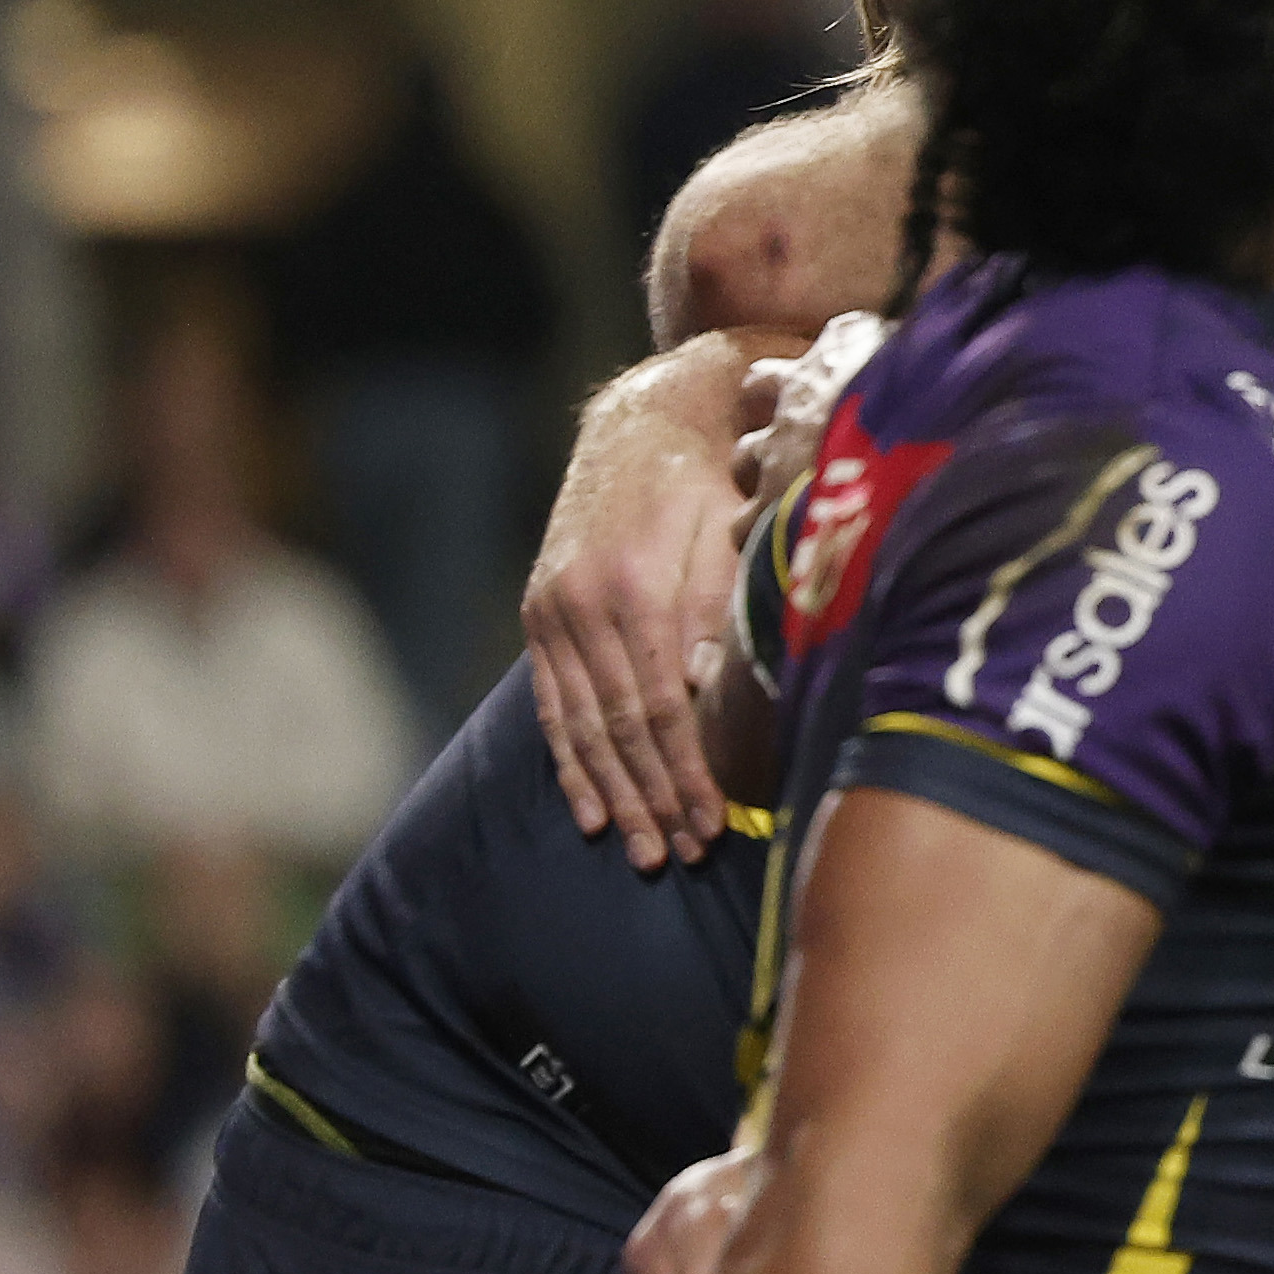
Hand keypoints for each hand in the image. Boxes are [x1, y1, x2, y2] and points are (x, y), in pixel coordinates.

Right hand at [527, 341, 787, 870]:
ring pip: (580, 725)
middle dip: (653, 798)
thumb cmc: (717, 477)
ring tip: (644, 850)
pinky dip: (570, 760)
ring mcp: (550, 612)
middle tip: (684, 855)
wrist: (649, 418)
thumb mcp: (734, 532)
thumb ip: (721, 615)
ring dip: (613, 794)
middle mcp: (579, 605)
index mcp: (633, 588)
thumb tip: (710, 699)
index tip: (717, 823)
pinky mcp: (539, 615)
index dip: (688, 772)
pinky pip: (551, 702)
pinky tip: (590, 809)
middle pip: (618, 727)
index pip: (663, 708)